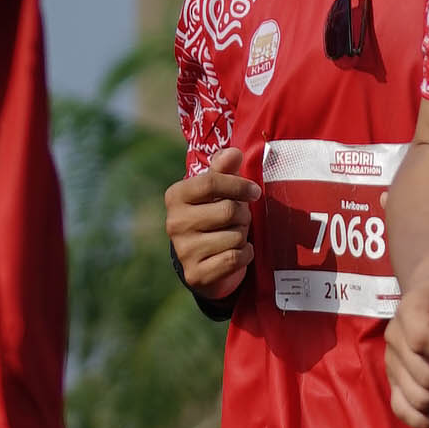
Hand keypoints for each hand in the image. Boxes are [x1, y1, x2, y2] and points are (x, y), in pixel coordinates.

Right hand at [166, 163, 254, 300]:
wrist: (206, 261)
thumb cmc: (215, 215)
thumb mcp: (218, 190)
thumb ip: (224, 169)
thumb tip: (233, 153)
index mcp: (176, 196)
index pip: (212, 182)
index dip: (239, 185)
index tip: (254, 192)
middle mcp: (174, 223)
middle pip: (228, 211)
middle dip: (243, 215)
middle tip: (239, 220)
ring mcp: (183, 251)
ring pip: (234, 237)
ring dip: (243, 237)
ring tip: (234, 236)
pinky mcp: (195, 274)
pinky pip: (234, 258)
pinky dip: (245, 255)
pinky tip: (237, 253)